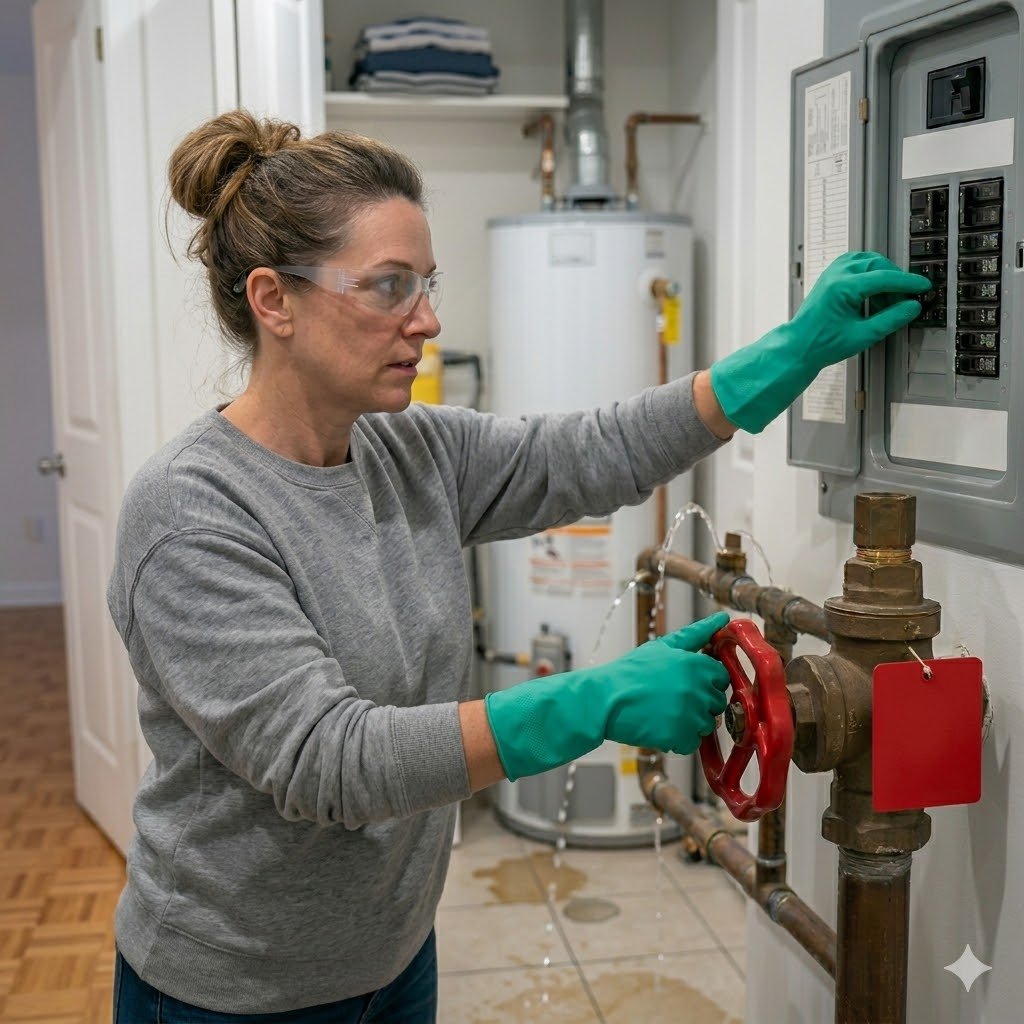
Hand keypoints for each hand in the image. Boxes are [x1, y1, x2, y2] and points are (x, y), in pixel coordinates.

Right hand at [484, 612, 730, 780]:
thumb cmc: (630, 672)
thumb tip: (722, 618)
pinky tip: (660, 727)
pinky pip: (692, 743)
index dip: (707, 681)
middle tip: (671, 699)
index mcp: (696, 665)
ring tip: (664, 713)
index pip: (722, 677)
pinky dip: (678, 740)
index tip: (689, 683)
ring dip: (690, 722)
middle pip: (716, 702)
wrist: (604, 700)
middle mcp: (697, 690)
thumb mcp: (663, 646)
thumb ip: (697, 633)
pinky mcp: (680, 737)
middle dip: (699, 702)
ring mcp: (690, 715)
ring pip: (706, 724)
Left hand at [709, 251, 931, 433]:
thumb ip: (891, 319)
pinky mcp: (830, 277)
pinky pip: (856, 265)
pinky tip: (873, 293)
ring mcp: (831, 273)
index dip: (908, 283)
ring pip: (867, 261)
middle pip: (877, 265)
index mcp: (842, 287)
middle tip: (905, 300)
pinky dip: (870, 274)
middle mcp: (836, 275)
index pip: (885, 278)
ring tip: (887, 300)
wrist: (799, 347)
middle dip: (895, 280)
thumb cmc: (822, 344)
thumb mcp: (863, 336)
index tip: (923, 287)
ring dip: (883, 275)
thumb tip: (912, 307)